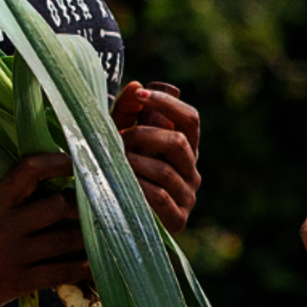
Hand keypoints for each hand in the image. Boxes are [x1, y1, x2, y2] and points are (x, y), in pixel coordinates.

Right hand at [0, 154, 88, 306]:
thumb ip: (15, 203)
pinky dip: (82, 267)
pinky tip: (96, 265)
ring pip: (64, 240)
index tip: (75, 159)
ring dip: (88, 237)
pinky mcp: (18, 283)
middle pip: (57, 206)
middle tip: (99, 206)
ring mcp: (13, 255)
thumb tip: (58, 189)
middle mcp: (6, 226)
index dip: (55, 163)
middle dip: (82, 206)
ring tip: (107, 233)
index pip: (27, 171)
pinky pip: (59, 272)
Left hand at [113, 81, 201, 230]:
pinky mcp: (178, 220)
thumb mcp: (120, 138)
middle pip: (179, 142)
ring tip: (115, 163)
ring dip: (136, 163)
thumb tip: (137, 86)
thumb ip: (127, 112)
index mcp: (185, 149)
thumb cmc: (118, 172)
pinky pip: (160, 197)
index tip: (141, 95)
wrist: (115, 220)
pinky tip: (121, 185)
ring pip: (166, 171)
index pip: (190, 119)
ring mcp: (187, 197)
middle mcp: (191, 171)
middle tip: (120, 139)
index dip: (168, 103)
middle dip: (145, 135)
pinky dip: (138, 187)